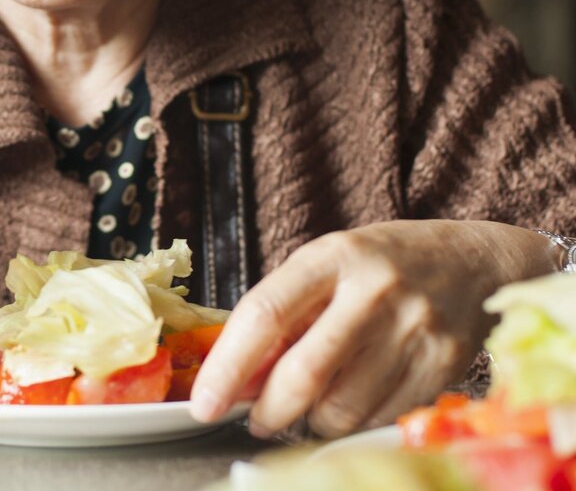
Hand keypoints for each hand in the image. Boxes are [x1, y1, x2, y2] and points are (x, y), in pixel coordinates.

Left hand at [189, 220, 554, 437]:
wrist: (474, 262)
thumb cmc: (381, 264)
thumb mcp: (326, 266)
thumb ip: (282, 314)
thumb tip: (234, 378)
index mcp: (333, 256)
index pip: (266, 314)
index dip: (229, 365)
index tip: (204, 402)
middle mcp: (374, 290)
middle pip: (305, 372)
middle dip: (267, 410)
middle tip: (254, 421)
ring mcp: (414, 329)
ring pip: (342, 408)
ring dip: (309, 421)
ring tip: (304, 407)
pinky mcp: (442, 365)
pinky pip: (379, 419)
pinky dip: (351, 423)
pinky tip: (345, 405)